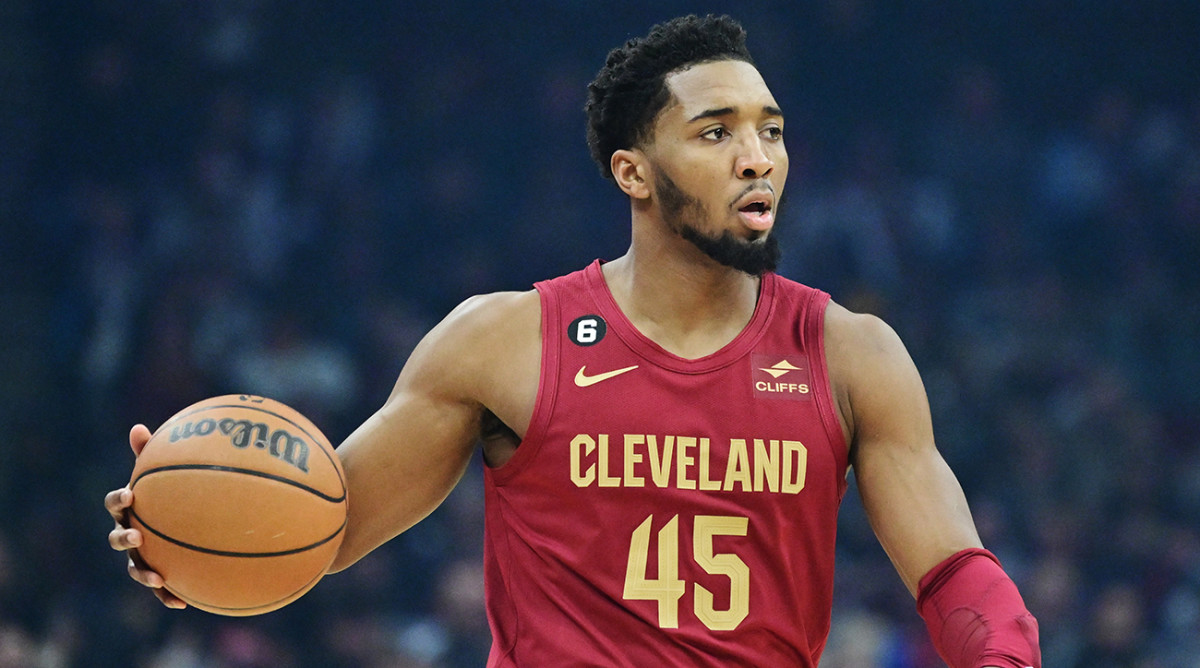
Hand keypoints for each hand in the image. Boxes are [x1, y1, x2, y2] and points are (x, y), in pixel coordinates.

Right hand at [105, 424, 186, 608]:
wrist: (186, 522)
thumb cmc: (172, 492)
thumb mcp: (165, 473)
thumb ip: (153, 454)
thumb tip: (137, 428)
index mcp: (130, 509)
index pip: (115, 503)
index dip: (119, 499)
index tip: (131, 494)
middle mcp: (130, 533)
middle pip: (116, 538)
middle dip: (124, 539)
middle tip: (138, 536)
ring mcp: (141, 555)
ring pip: (134, 568)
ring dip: (142, 573)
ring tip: (158, 576)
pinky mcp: (158, 573)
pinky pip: (161, 587)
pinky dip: (168, 594)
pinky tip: (184, 602)